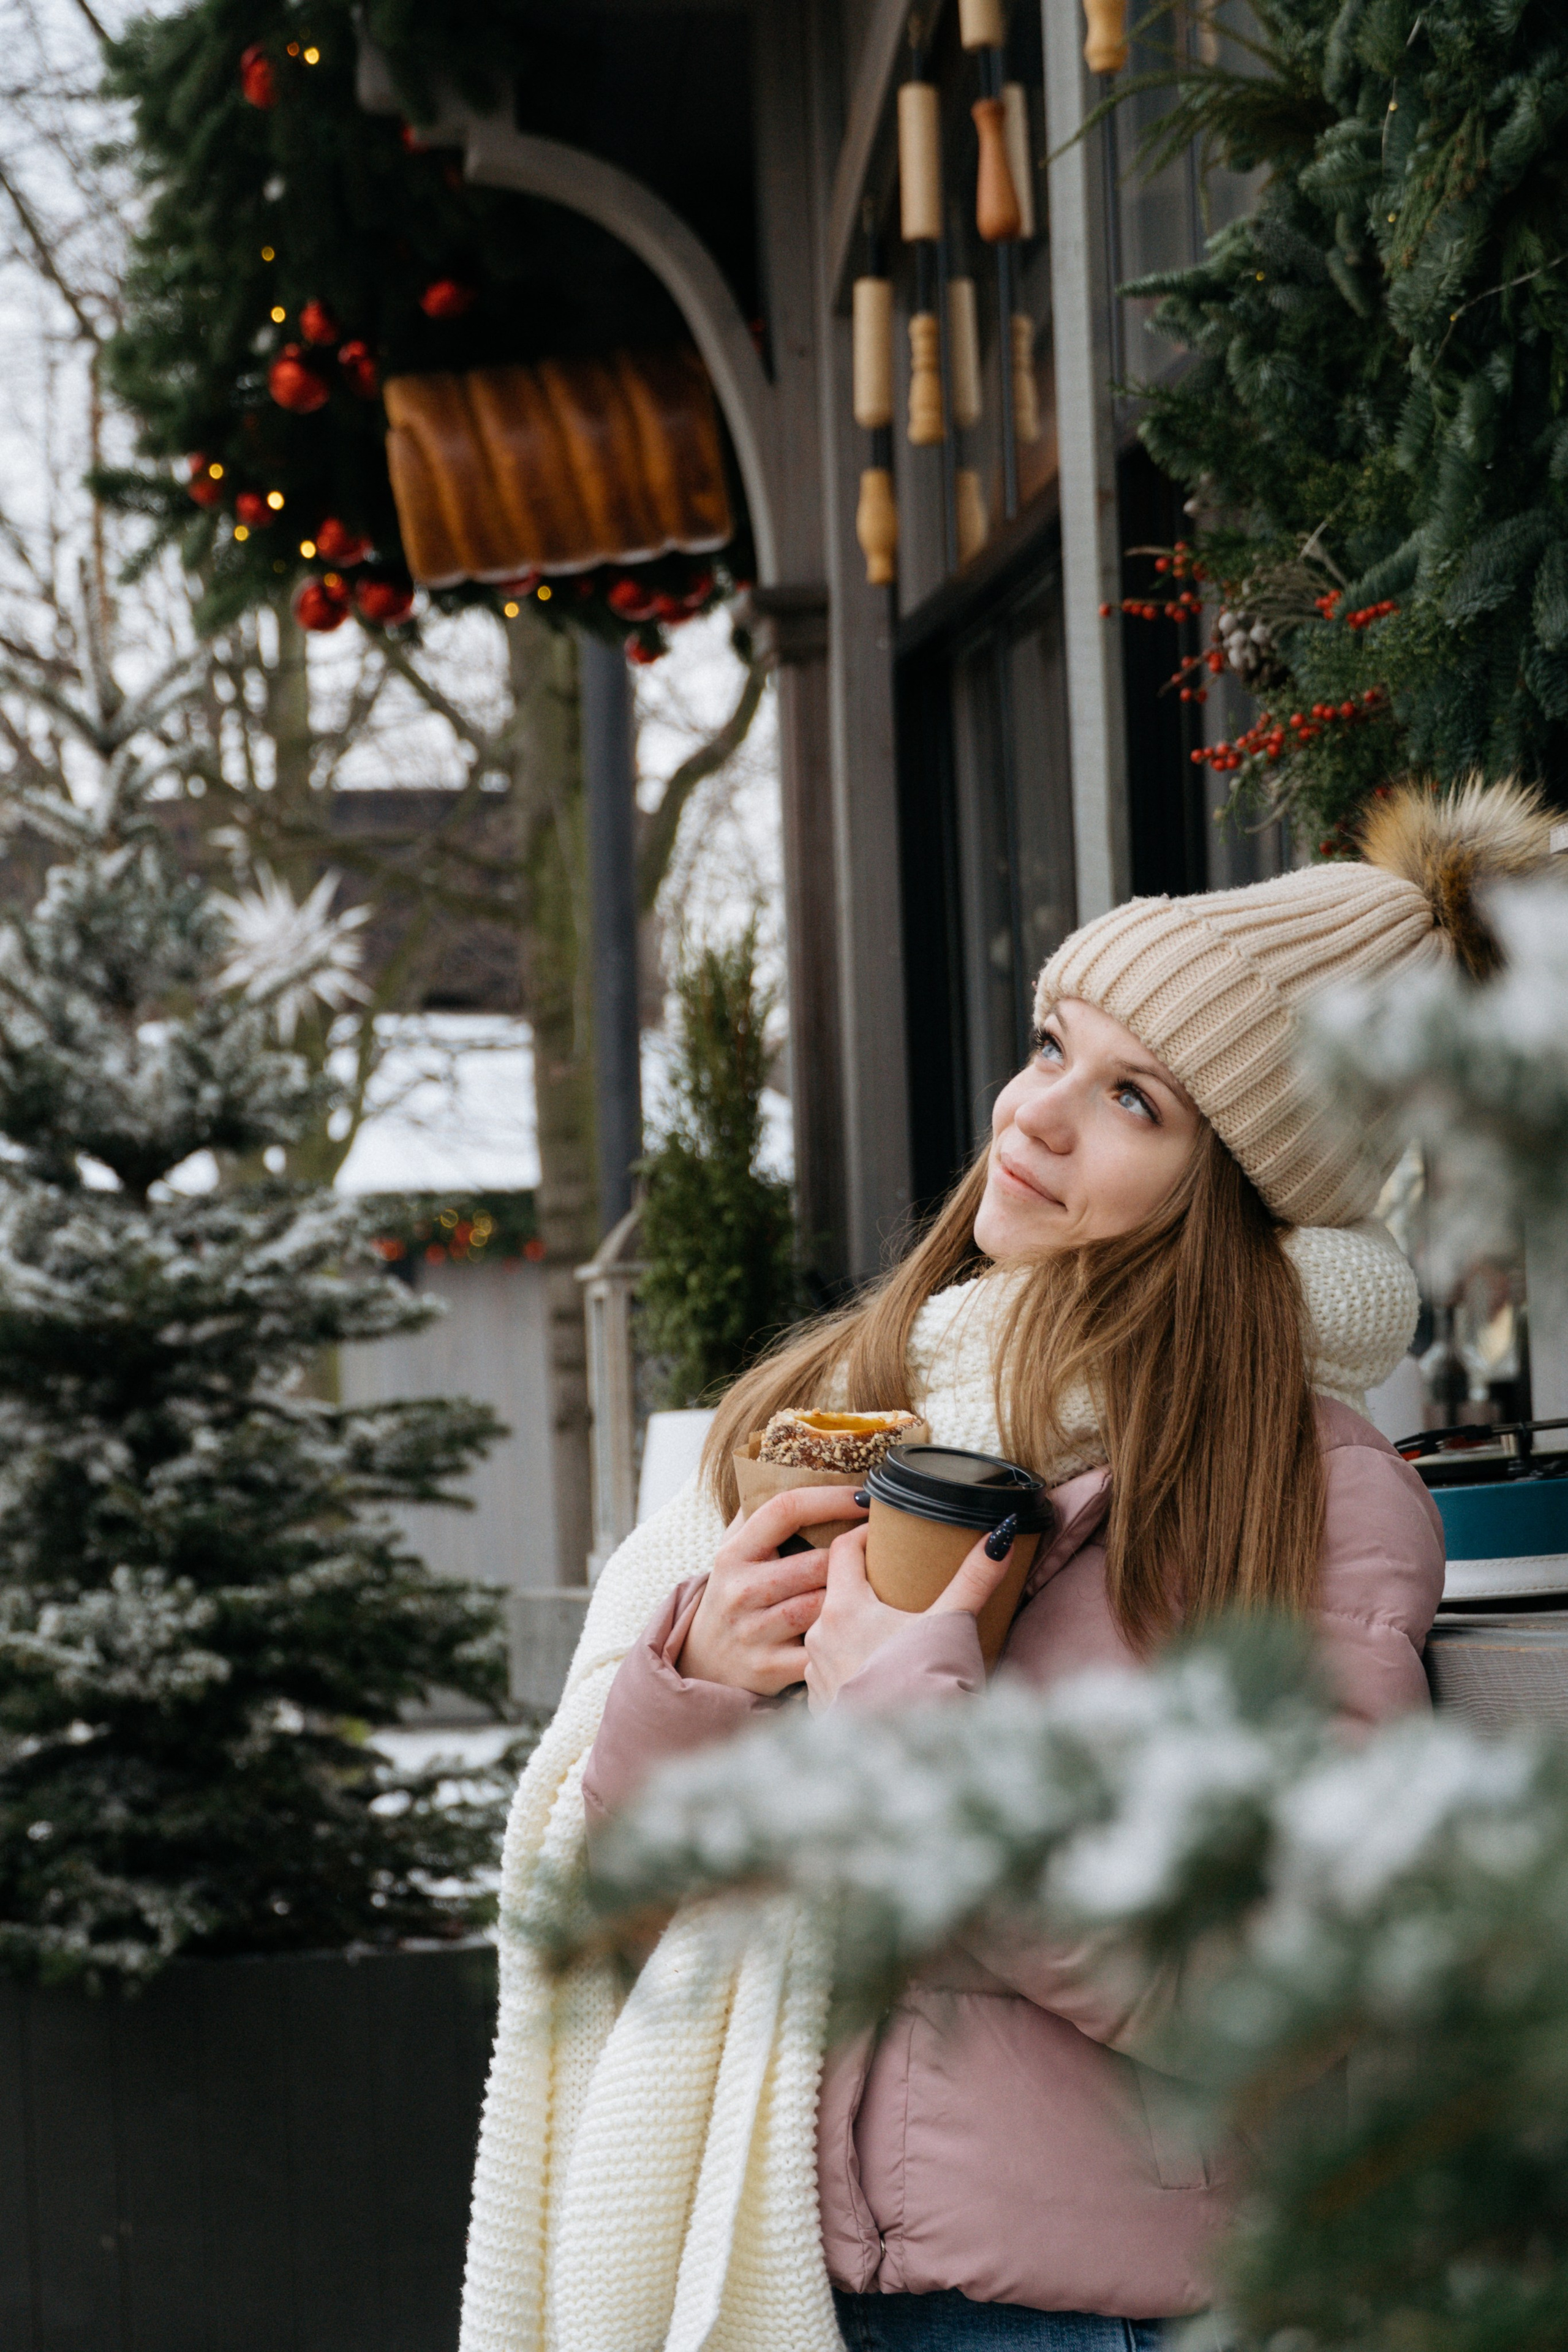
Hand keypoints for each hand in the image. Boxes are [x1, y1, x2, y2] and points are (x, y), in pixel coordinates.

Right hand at [677, 1484, 866, 1695]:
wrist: (704, 1662)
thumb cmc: (735, 1593)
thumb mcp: (735, 1550)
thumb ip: (760, 1512)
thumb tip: (802, 1465)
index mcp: (734, 1553)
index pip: (785, 1509)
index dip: (830, 1498)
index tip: (865, 1494)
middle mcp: (741, 1590)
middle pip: (816, 1563)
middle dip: (854, 1555)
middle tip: (884, 1546)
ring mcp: (754, 1631)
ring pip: (822, 1605)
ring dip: (852, 1596)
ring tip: (875, 1586)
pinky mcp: (769, 1668)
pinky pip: (821, 1648)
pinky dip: (842, 1639)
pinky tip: (859, 1630)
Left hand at [803, 1513, 1021, 1712]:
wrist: (913, 1757)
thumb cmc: (928, 1685)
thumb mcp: (953, 1624)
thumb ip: (975, 1578)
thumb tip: (1001, 1535)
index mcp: (845, 1608)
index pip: (843, 1550)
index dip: (863, 1534)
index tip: (884, 1532)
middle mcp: (820, 1637)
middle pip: (834, 1591)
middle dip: (861, 1582)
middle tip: (891, 1577)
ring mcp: (816, 1674)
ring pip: (829, 1633)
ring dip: (852, 1625)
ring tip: (885, 1626)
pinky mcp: (821, 1705)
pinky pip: (829, 1670)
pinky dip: (849, 1662)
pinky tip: (874, 1668)